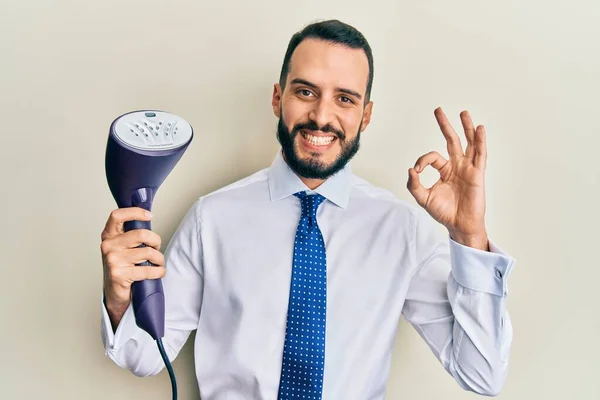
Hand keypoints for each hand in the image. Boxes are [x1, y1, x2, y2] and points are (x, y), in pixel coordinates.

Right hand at [100, 207, 165, 326]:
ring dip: (159, 258)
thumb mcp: (124, 247)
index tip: (149, 215)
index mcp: (109, 235)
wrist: (115, 293)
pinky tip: (159, 272)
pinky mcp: (118, 275)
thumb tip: (148, 218)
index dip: (135, 212)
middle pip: (141, 234)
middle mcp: (108, 246)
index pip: (117, 216)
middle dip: (156, 241)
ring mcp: (112, 260)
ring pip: (147, 252)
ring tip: (158, 263)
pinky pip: (147, 270)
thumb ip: (132, 234)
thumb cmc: (123, 267)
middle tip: (157, 248)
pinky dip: (159, 271)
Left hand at [407, 107, 488, 249]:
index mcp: (445, 170)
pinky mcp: (477, 174)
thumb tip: (410, 169)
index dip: (422, 161)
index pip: (432, 157)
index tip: (416, 170)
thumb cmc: (444, 213)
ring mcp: (468, 168)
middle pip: (452, 140)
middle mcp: (457, 166)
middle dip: (445, 125)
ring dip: (466, 128)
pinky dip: (480, 141)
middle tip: (438, 110)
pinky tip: (479, 129)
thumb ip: (414, 185)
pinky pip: (480, 154)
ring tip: (463, 113)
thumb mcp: (423, 198)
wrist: (459, 226)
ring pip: (468, 143)